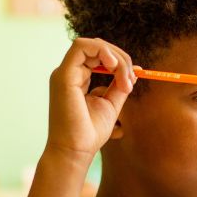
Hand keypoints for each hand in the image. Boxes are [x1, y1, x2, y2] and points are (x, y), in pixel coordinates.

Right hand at [46, 37, 135, 161]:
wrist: (76, 152)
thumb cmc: (89, 133)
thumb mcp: (111, 104)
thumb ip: (118, 85)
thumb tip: (133, 71)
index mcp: (77, 78)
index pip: (98, 56)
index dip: (119, 61)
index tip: (133, 78)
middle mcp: (68, 73)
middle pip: (97, 47)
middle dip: (120, 57)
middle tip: (132, 77)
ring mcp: (64, 73)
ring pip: (91, 44)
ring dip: (115, 56)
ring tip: (125, 77)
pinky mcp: (63, 76)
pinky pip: (81, 47)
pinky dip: (103, 52)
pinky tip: (115, 67)